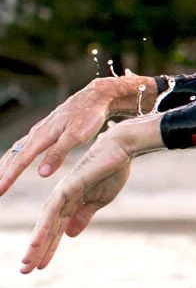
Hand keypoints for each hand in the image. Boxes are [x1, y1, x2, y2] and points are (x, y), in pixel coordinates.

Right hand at [0, 76, 156, 197]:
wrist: (94, 97)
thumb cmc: (88, 117)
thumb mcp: (76, 137)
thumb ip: (58, 154)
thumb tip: (41, 173)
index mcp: (42, 136)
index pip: (21, 160)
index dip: (9, 176)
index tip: (0, 190)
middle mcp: (36, 133)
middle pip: (13, 155)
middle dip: (3, 173)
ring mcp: (38, 131)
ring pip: (16, 150)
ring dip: (6, 165)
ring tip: (0, 180)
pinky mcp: (44, 131)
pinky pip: (23, 145)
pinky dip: (14, 156)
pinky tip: (13, 162)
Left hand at [20, 115, 163, 273]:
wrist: (121, 150)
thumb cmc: (113, 170)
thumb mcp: (100, 200)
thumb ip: (84, 216)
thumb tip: (70, 235)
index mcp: (71, 202)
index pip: (55, 229)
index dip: (48, 248)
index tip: (39, 266)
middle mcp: (62, 198)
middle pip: (46, 228)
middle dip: (37, 250)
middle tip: (25, 271)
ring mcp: (64, 193)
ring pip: (46, 223)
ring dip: (37, 244)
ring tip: (28, 263)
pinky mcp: (68, 187)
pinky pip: (53, 211)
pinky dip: (44, 228)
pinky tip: (37, 243)